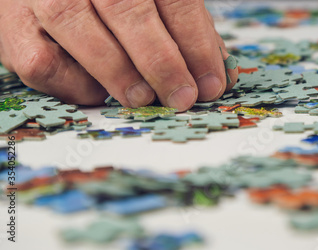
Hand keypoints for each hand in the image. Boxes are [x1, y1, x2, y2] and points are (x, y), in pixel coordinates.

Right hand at [0, 0, 237, 110]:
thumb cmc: (115, 5)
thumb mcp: (157, 5)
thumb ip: (188, 33)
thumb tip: (219, 76)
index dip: (196, 44)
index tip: (211, 84)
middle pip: (126, 8)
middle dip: (161, 61)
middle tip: (182, 97)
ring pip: (76, 26)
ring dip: (118, 71)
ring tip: (144, 99)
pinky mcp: (13, 25)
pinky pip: (43, 61)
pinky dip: (75, 84)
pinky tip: (100, 93)